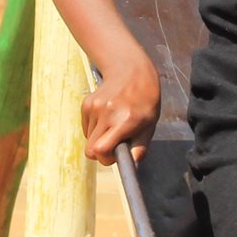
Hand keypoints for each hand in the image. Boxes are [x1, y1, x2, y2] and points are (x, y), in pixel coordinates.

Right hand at [82, 51, 160, 166]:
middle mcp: (107, 113)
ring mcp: (94, 107)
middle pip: (90, 149)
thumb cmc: (145, 100)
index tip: (114, 156)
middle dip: (101, 153)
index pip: (101, 149)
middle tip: (113, 146)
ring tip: (114, 126)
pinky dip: (95, 129)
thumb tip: (132, 165)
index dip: (105, 159)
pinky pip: (86, 128)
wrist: (130, 70)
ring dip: (99, 139)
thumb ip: (140, 147)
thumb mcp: (150, 124)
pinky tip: (107, 117)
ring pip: (88, 139)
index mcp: (125, 120)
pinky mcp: (86, 104)